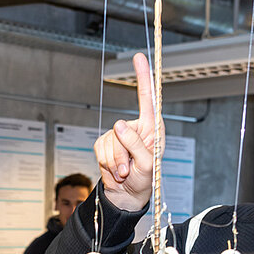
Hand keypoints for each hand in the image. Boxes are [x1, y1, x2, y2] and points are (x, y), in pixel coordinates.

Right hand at [93, 52, 157, 211]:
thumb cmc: (145, 180)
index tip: (138, 57)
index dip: (143, 77)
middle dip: (123, 153)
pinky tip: (115, 170)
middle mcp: (135, 127)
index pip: (148, 98)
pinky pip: (100, 149)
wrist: (127, 195)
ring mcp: (118, 135)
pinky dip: (107, 163)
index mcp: (152, 128)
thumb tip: (118, 124)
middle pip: (122, 130)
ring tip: (125, 171)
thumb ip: (135, 144)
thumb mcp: (147, 164)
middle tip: (131, 169)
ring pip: (110, 142)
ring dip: (116, 162)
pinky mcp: (105, 143)